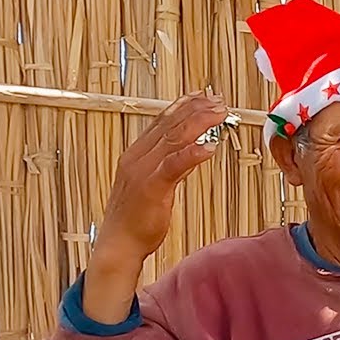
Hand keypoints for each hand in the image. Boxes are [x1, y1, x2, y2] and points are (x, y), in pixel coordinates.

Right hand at [84, 91, 226, 322]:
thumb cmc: (137, 218)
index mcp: (136, 153)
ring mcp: (142, 170)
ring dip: (199, 123)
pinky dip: (192, 154)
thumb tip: (193, 150)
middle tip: (218, 99)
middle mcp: (137, 156)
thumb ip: (172, 165)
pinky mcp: (151, 187)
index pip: (161, 121)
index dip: (183, 106)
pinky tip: (210, 148)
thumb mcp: (156, 184)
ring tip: (220, 114)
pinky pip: (174, 165)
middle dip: (196, 109)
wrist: (119, 244)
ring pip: (173, 139)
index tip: (203, 95)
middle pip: (169, 124)